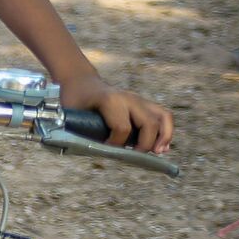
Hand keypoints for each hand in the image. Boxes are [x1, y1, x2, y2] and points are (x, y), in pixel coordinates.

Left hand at [59, 74, 173, 152]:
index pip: (122, 128)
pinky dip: (166, 131)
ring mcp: (139, 100)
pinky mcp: (144, 103)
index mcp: (110, 100)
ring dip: (164, 136)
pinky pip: (163, 116)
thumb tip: (99, 153)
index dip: (116, 144)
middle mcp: (129, 98)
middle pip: (148, 123)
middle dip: (145, 144)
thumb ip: (84, 132)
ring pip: (163, 117)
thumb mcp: (72, 114)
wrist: (82, 82)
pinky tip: (162, 146)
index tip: (107, 150)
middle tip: (136, 156)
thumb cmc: (75, 100)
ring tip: (158, 152)